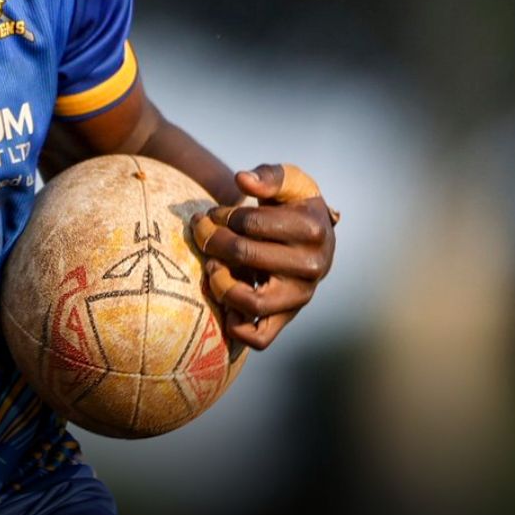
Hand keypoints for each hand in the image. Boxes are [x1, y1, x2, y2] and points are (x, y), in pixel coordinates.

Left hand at [190, 163, 337, 351]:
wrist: (309, 237)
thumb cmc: (291, 205)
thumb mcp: (287, 181)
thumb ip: (268, 176)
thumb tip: (242, 180)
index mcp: (313, 229)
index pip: (249, 222)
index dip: (221, 215)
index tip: (213, 214)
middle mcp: (312, 267)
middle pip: (244, 255)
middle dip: (211, 240)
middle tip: (201, 232)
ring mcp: (301, 296)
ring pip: (251, 302)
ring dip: (219, 282)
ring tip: (212, 266)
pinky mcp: (287, 318)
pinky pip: (259, 338)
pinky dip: (235, 326)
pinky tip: (224, 302)